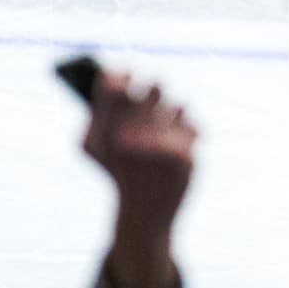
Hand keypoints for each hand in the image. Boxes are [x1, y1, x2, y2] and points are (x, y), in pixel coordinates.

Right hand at [84, 71, 197, 240]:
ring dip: (174, 114)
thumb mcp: (97, 148)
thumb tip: (113, 74)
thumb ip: (97, 112)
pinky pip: (191, 123)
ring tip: (165, 132)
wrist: (144, 215)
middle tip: (154, 93)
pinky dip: (187, 133)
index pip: (113, 84)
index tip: (128, 73)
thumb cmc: (119, 173)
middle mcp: (131, 136)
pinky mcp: (182, 154)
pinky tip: (177, 148)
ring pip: (178, 104)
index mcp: (105, 133)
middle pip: (155, 86)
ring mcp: (158, 145)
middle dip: (156, 90)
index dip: (122, 74)